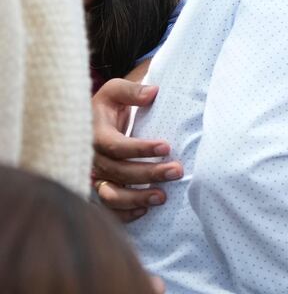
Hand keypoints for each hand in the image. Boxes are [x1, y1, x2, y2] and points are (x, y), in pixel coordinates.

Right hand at [91, 79, 181, 221]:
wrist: (92, 122)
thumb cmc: (108, 105)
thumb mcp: (115, 91)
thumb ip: (132, 91)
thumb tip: (153, 93)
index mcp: (95, 136)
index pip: (117, 146)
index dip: (141, 149)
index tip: (167, 146)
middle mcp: (92, 160)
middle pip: (119, 172)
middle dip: (149, 173)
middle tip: (177, 171)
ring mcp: (94, 177)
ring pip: (111, 195)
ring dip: (137, 198)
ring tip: (163, 197)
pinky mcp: (99, 189)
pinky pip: (107, 208)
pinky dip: (123, 214)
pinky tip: (144, 212)